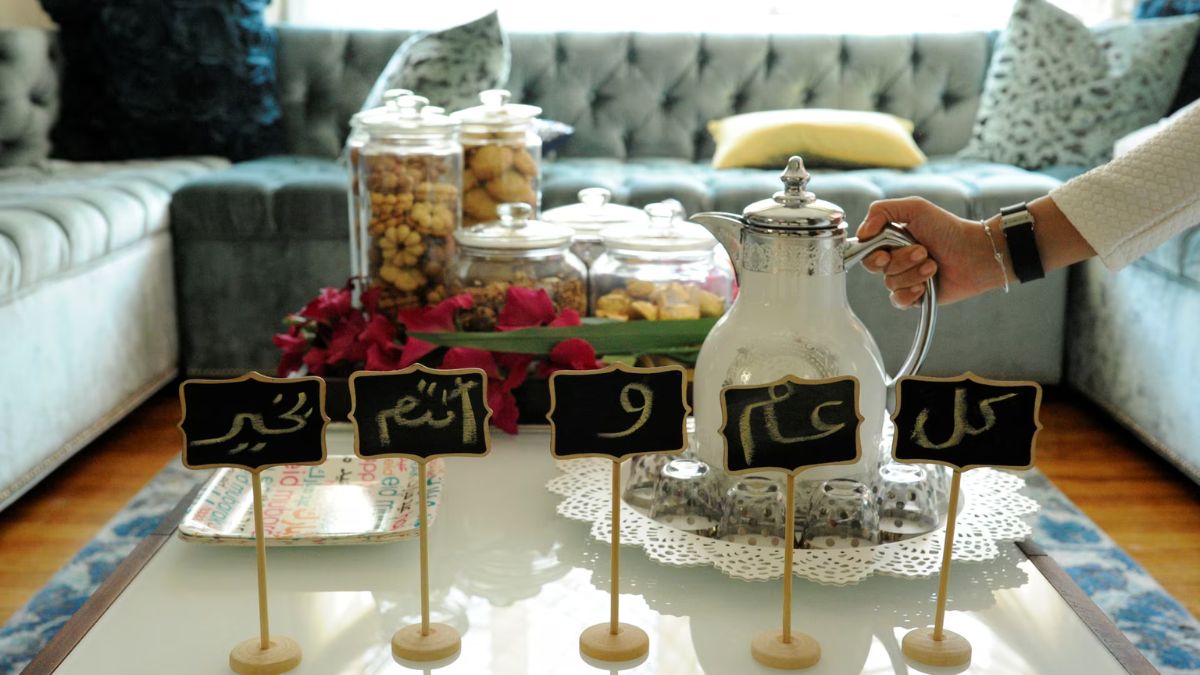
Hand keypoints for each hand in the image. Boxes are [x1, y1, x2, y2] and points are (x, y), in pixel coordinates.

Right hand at [856, 197, 1006, 307]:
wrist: (976, 253)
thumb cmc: (948, 228)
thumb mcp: (915, 207)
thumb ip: (881, 211)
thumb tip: (861, 233)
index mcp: (890, 238)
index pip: (865, 249)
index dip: (872, 254)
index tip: (885, 254)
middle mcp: (895, 257)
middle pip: (876, 268)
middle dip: (900, 261)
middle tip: (923, 252)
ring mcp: (905, 277)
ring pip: (890, 284)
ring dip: (913, 274)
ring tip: (934, 266)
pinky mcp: (915, 296)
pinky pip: (898, 300)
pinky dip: (910, 293)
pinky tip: (926, 286)